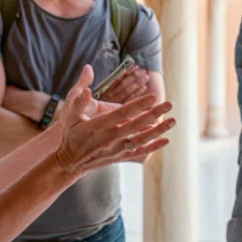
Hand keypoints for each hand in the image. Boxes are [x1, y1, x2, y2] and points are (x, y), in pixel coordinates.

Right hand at [54, 66, 175, 172]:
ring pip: (141, 140)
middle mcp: (109, 139)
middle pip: (136, 125)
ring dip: (158, 131)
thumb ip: (79, 97)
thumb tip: (88, 79)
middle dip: (154, 114)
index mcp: (98, 126)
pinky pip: (139, 152)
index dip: (138, 105)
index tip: (152, 97)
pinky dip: (153, 147)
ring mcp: (116, 149)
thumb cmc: (69, 134)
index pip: (122, 113)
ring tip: (173, 121)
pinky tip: (165, 141)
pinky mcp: (119, 157)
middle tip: (169, 104)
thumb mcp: (69, 114)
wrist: (68, 162)